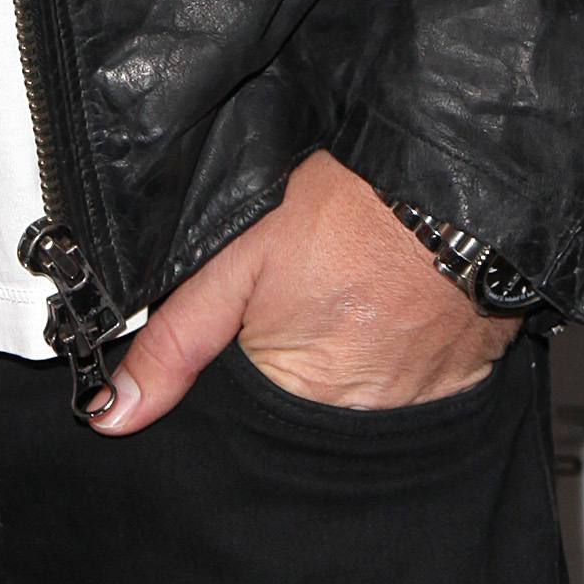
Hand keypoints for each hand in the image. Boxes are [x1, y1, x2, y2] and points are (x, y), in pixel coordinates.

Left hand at [89, 148, 515, 432]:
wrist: (452, 168)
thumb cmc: (347, 204)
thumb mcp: (238, 256)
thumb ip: (176, 337)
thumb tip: (112, 415)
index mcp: (299, 395)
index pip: (253, 414)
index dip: (248, 364)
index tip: (261, 319)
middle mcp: (363, 414)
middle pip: (313, 409)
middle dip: (305, 362)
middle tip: (316, 288)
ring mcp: (423, 396)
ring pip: (371, 395)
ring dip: (362, 354)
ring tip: (359, 286)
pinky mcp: (471, 369)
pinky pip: (428, 376)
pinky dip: (413, 346)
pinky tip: (403, 296)